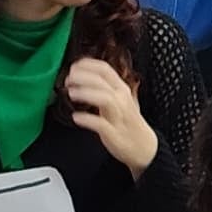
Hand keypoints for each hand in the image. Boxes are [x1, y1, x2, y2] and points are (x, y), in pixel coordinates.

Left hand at [61, 55, 156, 174]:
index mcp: (121, 89)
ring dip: (86, 93)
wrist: (144, 147)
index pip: (105, 69)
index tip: (73, 66)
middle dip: (83, 77)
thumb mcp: (120, 99)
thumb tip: (84, 73)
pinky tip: (76, 117)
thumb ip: (105, 87)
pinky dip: (88, 119)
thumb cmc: (128, 122)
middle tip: (67, 79)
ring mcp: (119, 117)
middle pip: (102, 82)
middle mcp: (121, 100)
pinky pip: (102, 124)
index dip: (88, 64)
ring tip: (71, 93)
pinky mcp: (115, 134)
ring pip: (105, 99)